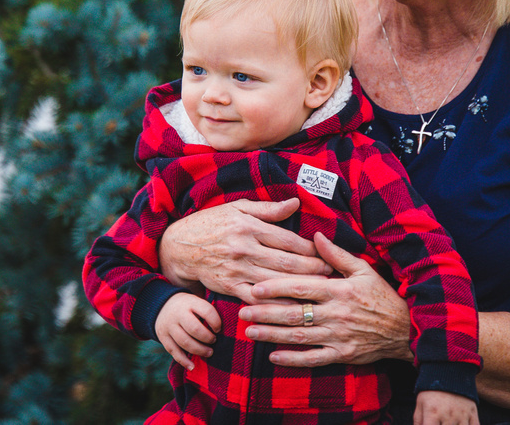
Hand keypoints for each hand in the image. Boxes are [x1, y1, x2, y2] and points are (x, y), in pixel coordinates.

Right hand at [153, 293, 221, 370]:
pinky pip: (174, 351)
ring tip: (209, 352)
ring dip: (199, 350)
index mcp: (190, 302)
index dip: (216, 322)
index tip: (219, 329)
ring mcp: (169, 326)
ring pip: (184, 341)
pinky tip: (192, 366)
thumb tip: (228, 325)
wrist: (162, 305)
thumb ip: (208, 311)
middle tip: (214, 341)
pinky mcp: (163, 337)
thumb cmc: (188, 306)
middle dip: (207, 338)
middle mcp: (178, 314)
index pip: (206, 311)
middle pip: (194, 329)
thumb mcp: (196, 301)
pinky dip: (184, 361)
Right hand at [158, 198, 332, 303]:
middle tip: (330, 273)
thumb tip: (296, 203)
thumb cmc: (211, 224)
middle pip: (287, 262)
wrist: (178, 247)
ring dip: (300, 287)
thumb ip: (268, 208)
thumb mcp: (237, 208)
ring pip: (276, 281)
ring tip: (319, 290)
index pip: (288, 239)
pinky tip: (291, 306)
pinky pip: (257, 297)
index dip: (310, 248)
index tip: (325, 254)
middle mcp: (244, 247)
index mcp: (249, 226)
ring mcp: (237, 269)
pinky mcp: (229, 287)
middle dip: (312, 269)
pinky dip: (275, 303)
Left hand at [239, 232, 411, 366]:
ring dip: (272, 335)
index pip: (301, 287)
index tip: (254, 288)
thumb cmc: (381, 295)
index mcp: (339, 290)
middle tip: (242, 312)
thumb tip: (315, 235)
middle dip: (265, 313)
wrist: (405, 329)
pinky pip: (313, 359)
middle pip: (294, 313)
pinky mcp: (342, 355)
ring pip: (299, 336)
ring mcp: (338, 336)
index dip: (275, 288)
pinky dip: (293, 359)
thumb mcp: (363, 269)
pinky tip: (273, 356)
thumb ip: (337, 254)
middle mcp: (336, 313)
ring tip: (249, 333)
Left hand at [414, 390, 478, 424]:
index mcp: (432, 413)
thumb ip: (418, 421)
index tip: (431, 424)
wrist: (448, 371)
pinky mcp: (473, 413)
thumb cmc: (431, 391)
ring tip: (450, 422)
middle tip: (441, 422)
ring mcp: (462, 415)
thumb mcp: (420, 403)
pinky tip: (461, 424)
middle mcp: (448, 415)